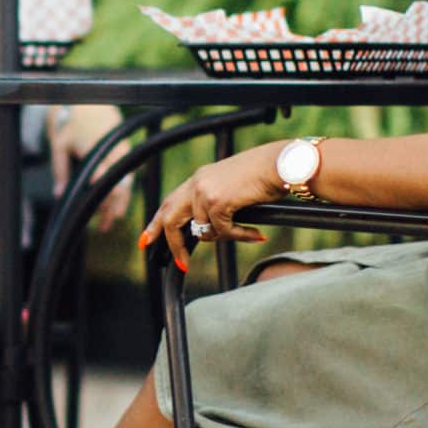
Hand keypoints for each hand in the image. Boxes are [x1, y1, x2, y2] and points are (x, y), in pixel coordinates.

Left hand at [49, 104, 134, 231]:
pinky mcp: (125, 149)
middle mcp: (112, 152)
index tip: (95, 216)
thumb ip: (60, 171)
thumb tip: (59, 194)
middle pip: (118, 187)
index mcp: (95, 151)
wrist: (88, 100)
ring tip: (112, 219)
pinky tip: (115, 202)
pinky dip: (122, 190)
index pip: (102, 182)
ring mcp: (121, 150)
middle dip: (112, 208)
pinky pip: (126, 174)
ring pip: (126, 182)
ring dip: (120, 202)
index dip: (101, 201)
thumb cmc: (70, 122)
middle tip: (104, 226)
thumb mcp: (59, 146)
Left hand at [139, 142, 285, 271]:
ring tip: (248, 233)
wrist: (282, 163)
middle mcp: (197, 183)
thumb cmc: (265, 175)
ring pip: (204, 231)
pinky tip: (256, 234)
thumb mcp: (233, 188)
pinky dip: (239, 236)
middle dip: (173, 245)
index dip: (156, 223)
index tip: (146, 240)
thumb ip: (216, 203)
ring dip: (226, 238)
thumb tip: (207, 232)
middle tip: (181, 263)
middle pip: (171, 219)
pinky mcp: (217, 202)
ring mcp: (204, 192)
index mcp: (199, 178)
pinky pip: (222, 232)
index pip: (169, 202)